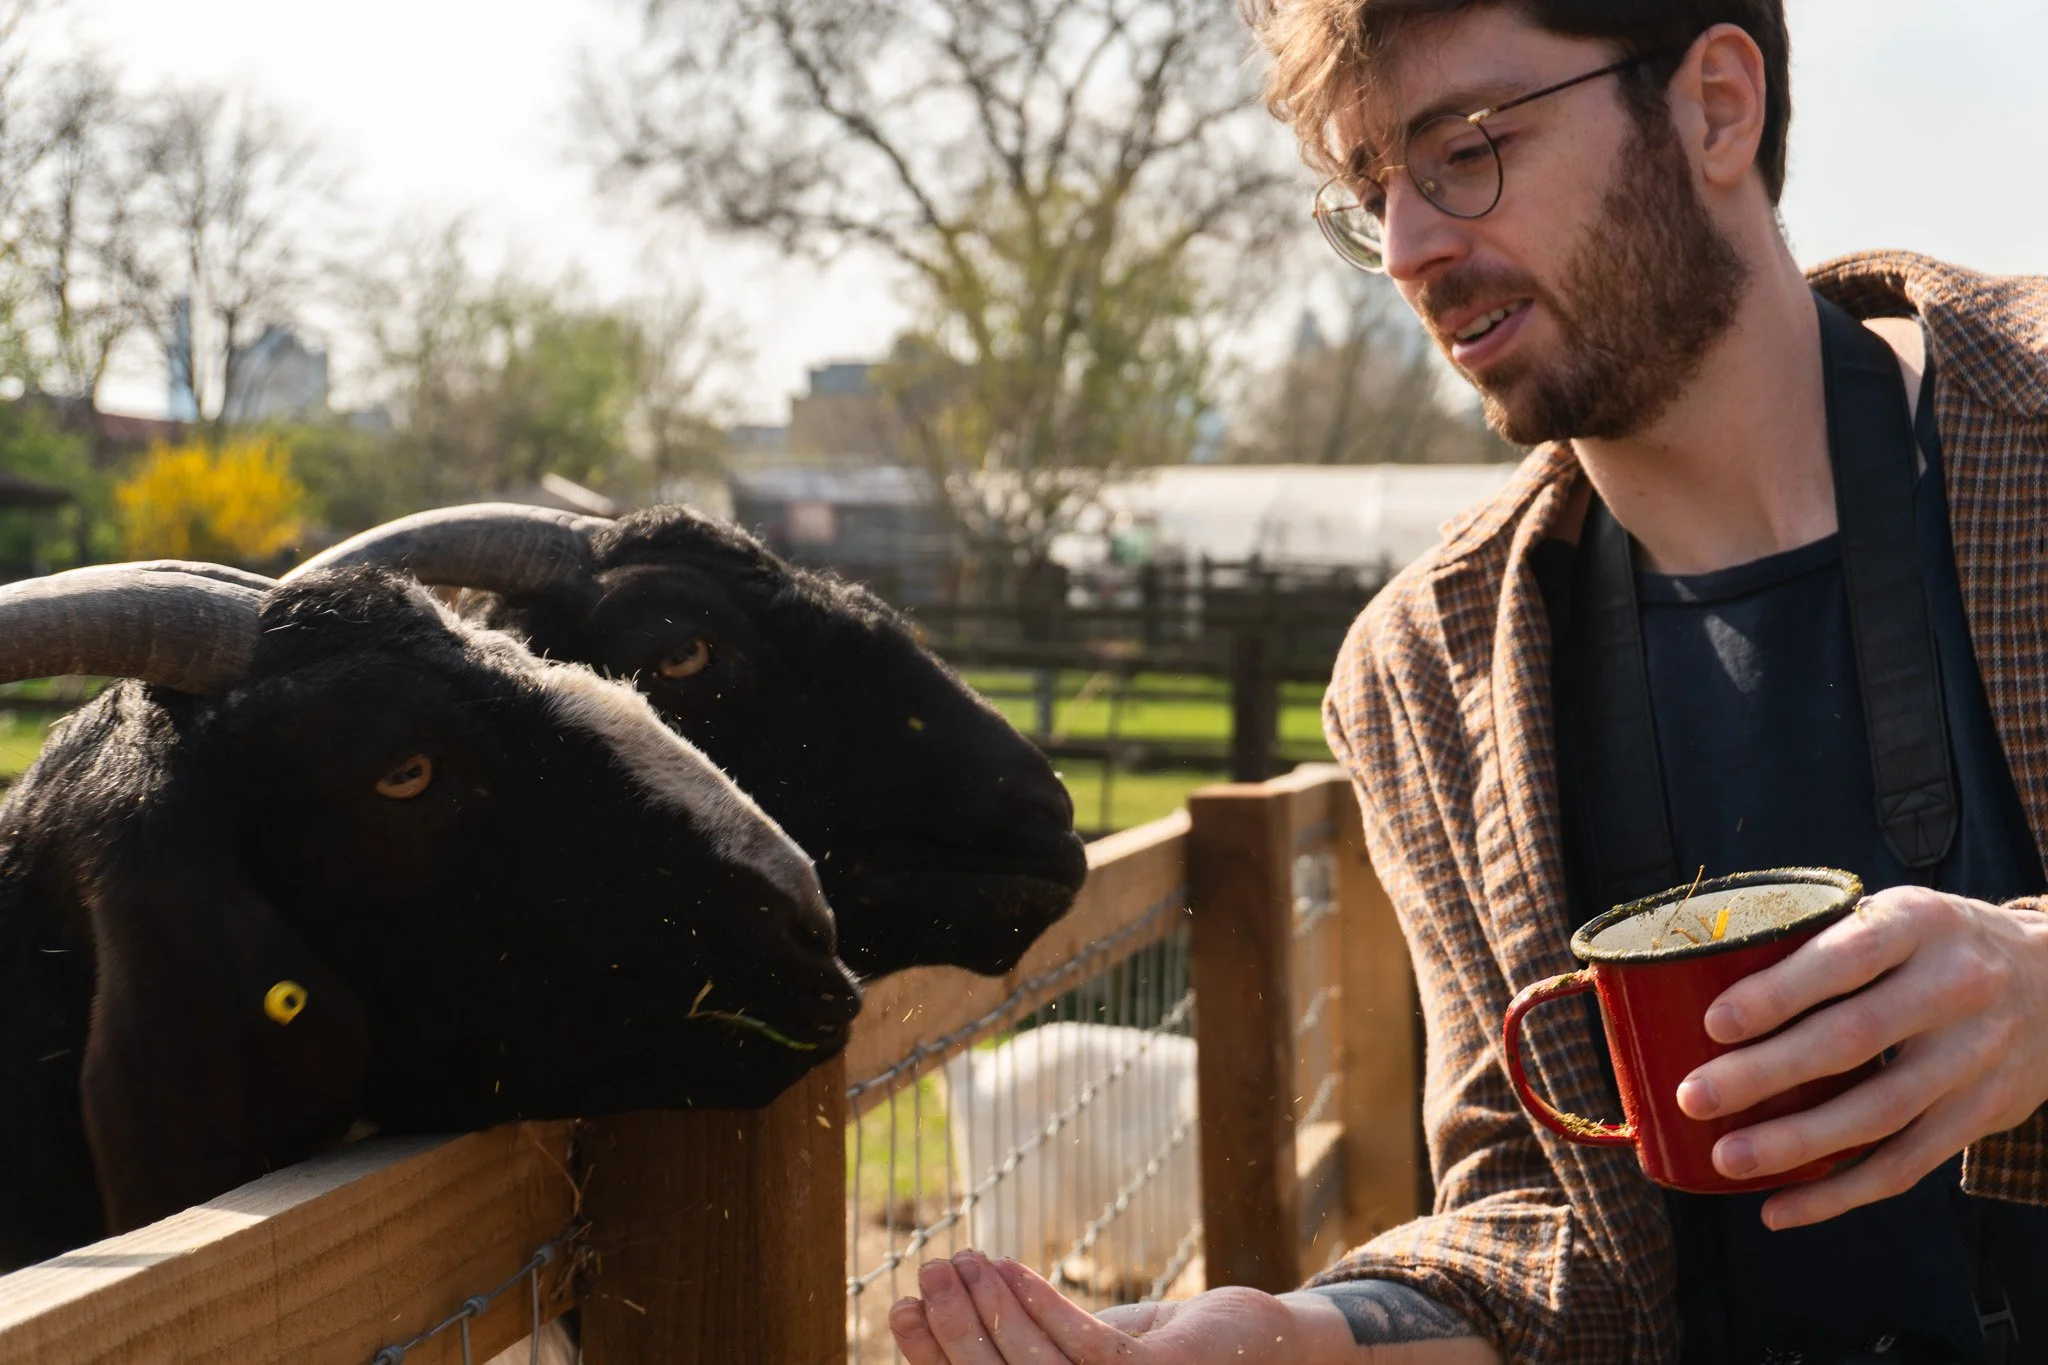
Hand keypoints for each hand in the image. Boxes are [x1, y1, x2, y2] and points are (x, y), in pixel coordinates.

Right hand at [889, 1251, 1304, 1363]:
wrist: (1254, 1348)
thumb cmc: (1155, 1353)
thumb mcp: (1077, 1351)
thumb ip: (1023, 1345)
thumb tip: (934, 1305)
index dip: (932, 1357)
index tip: (897, 1306)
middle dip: (952, 1329)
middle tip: (926, 1272)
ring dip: (989, 1307)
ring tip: (962, 1258)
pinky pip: (1082, 1345)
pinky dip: (1039, 1303)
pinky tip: (1009, 1266)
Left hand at [1673, 886, 2047, 1227]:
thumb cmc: (1935, 947)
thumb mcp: (1896, 916)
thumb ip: (1824, 942)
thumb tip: (1698, 977)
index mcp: (1918, 925)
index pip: (1845, 958)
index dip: (1779, 993)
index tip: (1715, 1023)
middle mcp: (1955, 988)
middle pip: (1853, 1039)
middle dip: (1766, 1074)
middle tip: (1695, 1097)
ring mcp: (1974, 1057)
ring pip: (1879, 1112)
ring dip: (1796, 1144)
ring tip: (1726, 1157)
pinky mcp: (1982, 1113)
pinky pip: (1906, 1164)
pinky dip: (1839, 1192)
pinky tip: (1780, 1206)